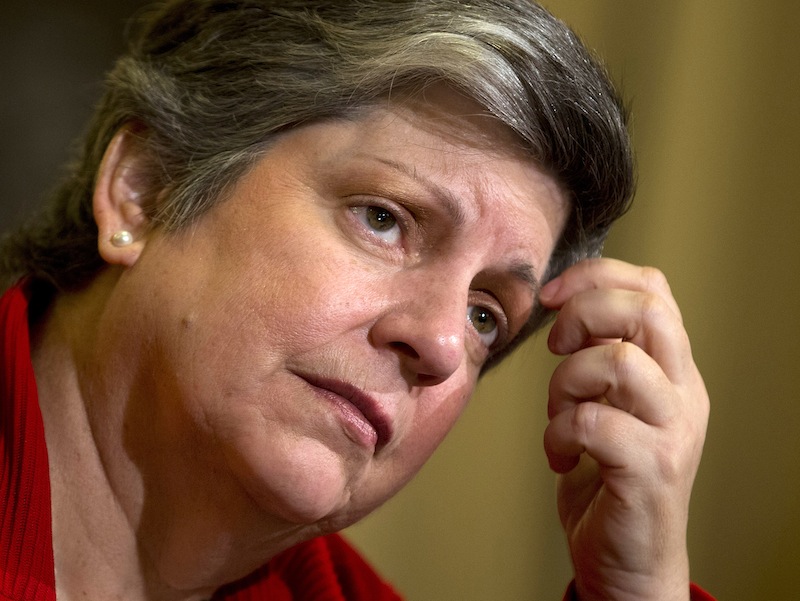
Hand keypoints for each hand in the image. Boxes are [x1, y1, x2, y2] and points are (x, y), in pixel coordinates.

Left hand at [539, 258, 708, 600]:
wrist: (630, 559)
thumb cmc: (607, 475)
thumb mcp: (608, 401)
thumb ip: (599, 357)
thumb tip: (562, 304)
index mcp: (672, 368)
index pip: (652, 289)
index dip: (596, 277)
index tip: (550, 295)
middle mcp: (684, 392)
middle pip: (648, 311)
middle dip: (584, 314)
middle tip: (556, 348)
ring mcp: (674, 431)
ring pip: (620, 363)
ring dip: (567, 383)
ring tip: (559, 414)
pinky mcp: (653, 470)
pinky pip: (593, 423)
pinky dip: (559, 434)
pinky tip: (558, 455)